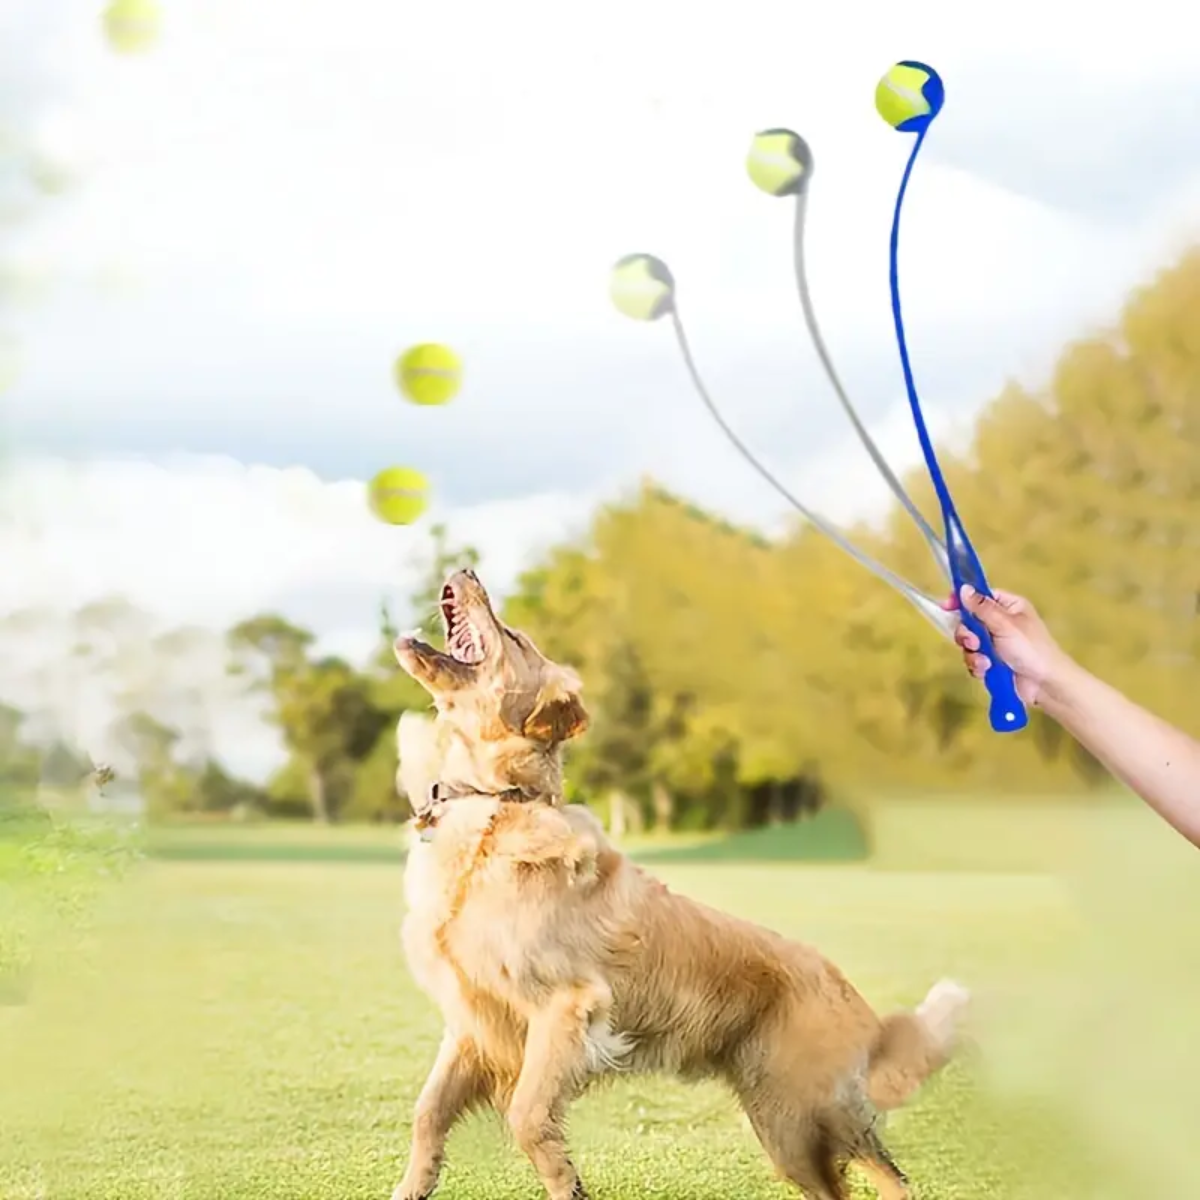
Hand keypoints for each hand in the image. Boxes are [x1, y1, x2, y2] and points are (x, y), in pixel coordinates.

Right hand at [947, 585, 1072, 706]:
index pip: (980, 596)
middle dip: (967, 634)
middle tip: (973, 642)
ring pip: (969, 643)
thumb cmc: (1031, 649)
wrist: (1044, 684)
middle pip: (969, 621)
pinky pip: (974, 659)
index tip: (947, 606)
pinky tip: (987, 670)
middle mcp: (1001, 623)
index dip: (963, 600)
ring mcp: (996, 643)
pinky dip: (977, 665)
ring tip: (985, 661)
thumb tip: (964, 588)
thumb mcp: (1005, 624)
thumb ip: (981, 607)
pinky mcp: (992, 661)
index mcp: (1009, 607)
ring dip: (973, 653)